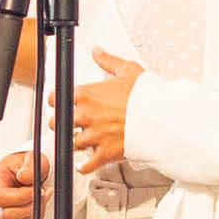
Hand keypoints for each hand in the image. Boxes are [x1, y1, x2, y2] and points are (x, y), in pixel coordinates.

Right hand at [0, 150, 45, 218]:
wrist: (26, 173)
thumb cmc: (25, 165)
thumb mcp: (31, 158)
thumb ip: (29, 165)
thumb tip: (25, 177)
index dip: (20, 197)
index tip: (36, 190)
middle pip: (6, 215)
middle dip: (29, 207)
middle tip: (42, 193)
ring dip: (34, 212)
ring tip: (40, 196)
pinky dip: (34, 218)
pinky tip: (36, 204)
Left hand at [62, 49, 140, 172]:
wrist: (163, 117)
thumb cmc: (147, 95)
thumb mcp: (127, 70)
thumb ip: (108, 60)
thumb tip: (97, 51)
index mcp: (87, 95)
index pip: (56, 98)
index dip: (55, 101)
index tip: (58, 103)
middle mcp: (87, 115)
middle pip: (58, 123)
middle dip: (60, 123)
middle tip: (65, 124)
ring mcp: (95, 136)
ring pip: (71, 143)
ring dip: (72, 143)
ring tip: (76, 142)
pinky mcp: (105, 153)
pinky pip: (87, 164)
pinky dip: (83, 166)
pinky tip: (83, 164)